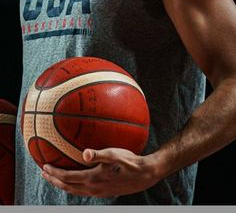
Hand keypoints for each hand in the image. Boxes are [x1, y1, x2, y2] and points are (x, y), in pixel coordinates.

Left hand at [41, 148, 156, 197]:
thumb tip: (85, 153)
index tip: (44, 166)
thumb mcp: (113, 154)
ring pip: (75, 190)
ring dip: (63, 184)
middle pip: (68, 186)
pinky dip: (74, 186)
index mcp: (92, 179)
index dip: (55, 173)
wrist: (143, 175)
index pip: (68, 178)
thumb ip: (98, 154)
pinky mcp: (104, 192)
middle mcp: (93, 188)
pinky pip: (83, 191)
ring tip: (55, 178)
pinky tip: (76, 180)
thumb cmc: (128, 162)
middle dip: (54, 180)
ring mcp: (98, 192)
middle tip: (44, 173)